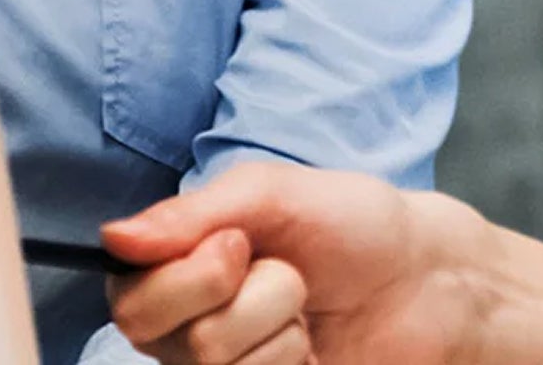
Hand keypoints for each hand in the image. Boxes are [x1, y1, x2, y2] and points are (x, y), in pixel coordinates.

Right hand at [103, 162, 489, 364]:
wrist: (426, 282)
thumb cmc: (355, 227)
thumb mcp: (275, 195)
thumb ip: (195, 212)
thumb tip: (116, 237)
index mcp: (182, 264)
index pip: (127, 290)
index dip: (184, 273)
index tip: (239, 245)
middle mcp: (190, 322)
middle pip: (158, 334)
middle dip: (238, 296)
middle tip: (286, 273)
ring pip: (208, 363)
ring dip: (276, 324)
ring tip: (307, 307)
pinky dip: (290, 362)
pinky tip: (311, 348)